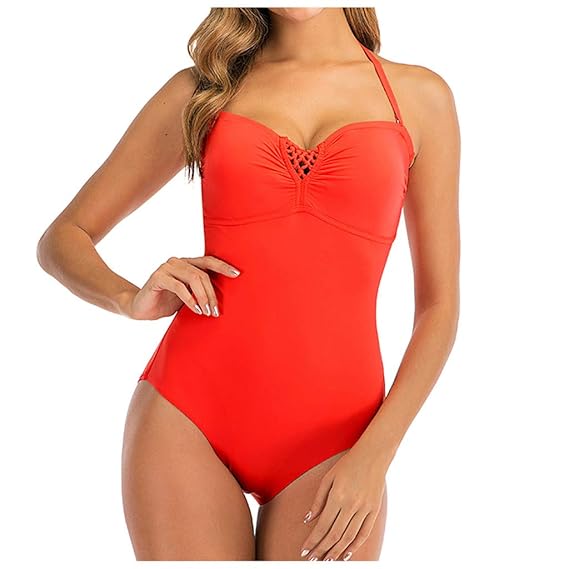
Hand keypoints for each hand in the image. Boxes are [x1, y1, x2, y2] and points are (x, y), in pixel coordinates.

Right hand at [124, 255, 239, 319]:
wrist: (141, 309)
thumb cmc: (167, 302)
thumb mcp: (189, 296)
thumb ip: (201, 291)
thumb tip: (224, 298)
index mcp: (187, 263)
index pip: (208, 261)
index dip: (223, 266)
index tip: (237, 274)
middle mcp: (178, 262)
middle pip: (203, 274)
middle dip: (212, 294)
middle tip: (215, 311)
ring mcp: (167, 268)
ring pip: (193, 278)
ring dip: (203, 297)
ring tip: (207, 312)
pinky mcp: (158, 277)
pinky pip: (179, 286)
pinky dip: (189, 298)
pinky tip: (195, 309)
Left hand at [299, 445, 386, 560]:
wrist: (373, 455)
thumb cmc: (348, 464)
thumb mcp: (329, 478)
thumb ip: (318, 500)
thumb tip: (308, 520)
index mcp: (337, 496)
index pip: (323, 525)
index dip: (313, 540)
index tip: (305, 550)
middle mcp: (351, 505)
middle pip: (334, 535)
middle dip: (322, 549)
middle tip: (312, 560)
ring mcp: (364, 509)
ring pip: (349, 537)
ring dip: (336, 551)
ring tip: (326, 561)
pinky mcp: (374, 510)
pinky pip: (364, 533)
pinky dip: (355, 546)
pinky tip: (346, 554)